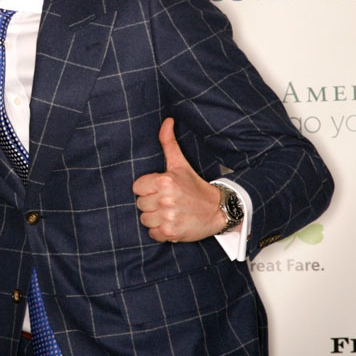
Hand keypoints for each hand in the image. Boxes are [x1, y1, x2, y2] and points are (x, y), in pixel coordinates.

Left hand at [132, 118, 223, 241]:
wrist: (218, 210)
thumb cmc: (195, 187)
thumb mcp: (181, 164)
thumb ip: (169, 143)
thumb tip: (167, 121)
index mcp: (164, 180)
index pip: (137, 187)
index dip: (147, 189)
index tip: (160, 190)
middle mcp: (165, 198)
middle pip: (140, 204)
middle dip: (152, 204)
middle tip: (168, 201)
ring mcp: (168, 216)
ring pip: (145, 219)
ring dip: (155, 218)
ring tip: (170, 212)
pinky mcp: (170, 232)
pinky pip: (152, 233)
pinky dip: (160, 231)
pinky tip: (172, 223)